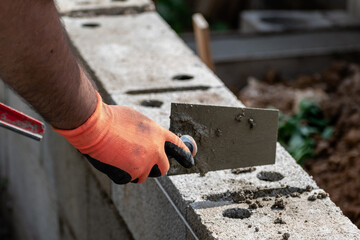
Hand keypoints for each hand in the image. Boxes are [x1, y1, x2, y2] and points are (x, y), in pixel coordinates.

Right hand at [54, 92, 194, 183]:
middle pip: (163, 168)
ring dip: (135, 170)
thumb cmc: (112, 118)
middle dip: (156, 167)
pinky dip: (120, 174)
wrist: (95, 126)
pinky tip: (112, 161)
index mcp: (157, 134)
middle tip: (145, 164)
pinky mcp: (128, 175)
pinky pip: (127, 179)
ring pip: (143, 176)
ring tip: (121, 156)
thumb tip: (152, 141)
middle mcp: (154, 151)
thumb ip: (149, 133)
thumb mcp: (137, 119)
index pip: (178, 146)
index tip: (190, 161)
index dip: (185, 155)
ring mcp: (142, 164)